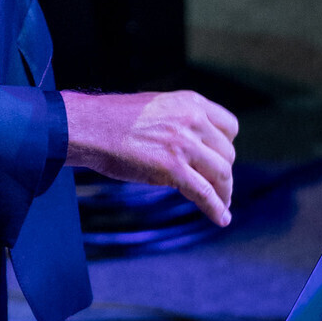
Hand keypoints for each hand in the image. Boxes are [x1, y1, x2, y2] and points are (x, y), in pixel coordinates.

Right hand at [62, 89, 237, 226]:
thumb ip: (181, 120)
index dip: (227, 146)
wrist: (91, 127)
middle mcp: (193, 120)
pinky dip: (216, 208)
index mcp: (190, 102)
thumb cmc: (116, 119)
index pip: (230, 126)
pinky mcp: (172, 168)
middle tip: (219, 188)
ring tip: (222, 205)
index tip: (221, 159)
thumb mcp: (158, 107)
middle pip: (227, 153)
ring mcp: (183, 144)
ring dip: (224, 193)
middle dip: (224, 173)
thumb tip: (194, 142)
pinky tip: (221, 218)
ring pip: (221, 174)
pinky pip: (204, 193)